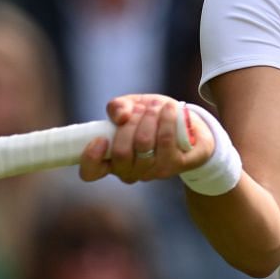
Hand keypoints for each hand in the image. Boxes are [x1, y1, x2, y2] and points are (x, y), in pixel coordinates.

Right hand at [77, 94, 214, 185]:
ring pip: (143, 144)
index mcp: (111, 160)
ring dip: (149, 118)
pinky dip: (166, 119)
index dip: (91, 158)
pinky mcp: (174, 166)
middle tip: (139, 110)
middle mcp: (129, 171)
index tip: (100, 139)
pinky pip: (165, 140)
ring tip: (156, 106)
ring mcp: (152, 172)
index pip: (90, 172)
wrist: (188, 126)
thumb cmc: (152, 118)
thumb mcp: (131, 106)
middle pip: (121, 153)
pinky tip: (170, 109)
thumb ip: (118, 107)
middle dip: (129, 124)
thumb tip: (120, 116)